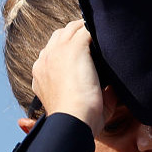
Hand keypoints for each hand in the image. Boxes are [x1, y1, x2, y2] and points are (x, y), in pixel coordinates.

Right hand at [31, 20, 104, 136]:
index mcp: (42, 74)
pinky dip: (97, 30)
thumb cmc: (78, 122)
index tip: (89, 51)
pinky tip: (110, 34)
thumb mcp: (79, 107)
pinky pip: (86, 29)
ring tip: (105, 33)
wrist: (73, 121)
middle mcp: (45, 61)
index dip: (70, 47)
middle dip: (78, 33)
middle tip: (99, 38)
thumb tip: (110, 88)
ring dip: (87, 29)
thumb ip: (93, 94)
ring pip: (72, 28)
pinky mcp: (73, 49)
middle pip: (60, 35)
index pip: (53, 51)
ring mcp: (58, 53)